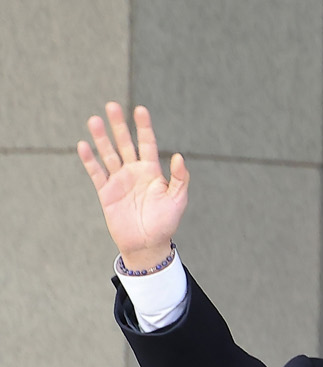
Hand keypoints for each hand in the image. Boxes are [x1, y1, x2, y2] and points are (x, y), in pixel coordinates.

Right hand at [78, 103, 187, 266]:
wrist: (147, 245)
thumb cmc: (165, 224)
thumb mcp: (177, 201)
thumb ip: (180, 179)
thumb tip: (180, 157)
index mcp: (152, 172)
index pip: (147, 144)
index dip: (144, 127)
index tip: (140, 110)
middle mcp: (134, 172)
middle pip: (125, 143)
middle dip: (119, 125)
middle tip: (112, 106)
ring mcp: (118, 180)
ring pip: (108, 154)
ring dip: (101, 138)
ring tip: (94, 120)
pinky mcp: (106, 192)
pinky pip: (96, 173)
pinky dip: (89, 160)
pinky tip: (83, 145)